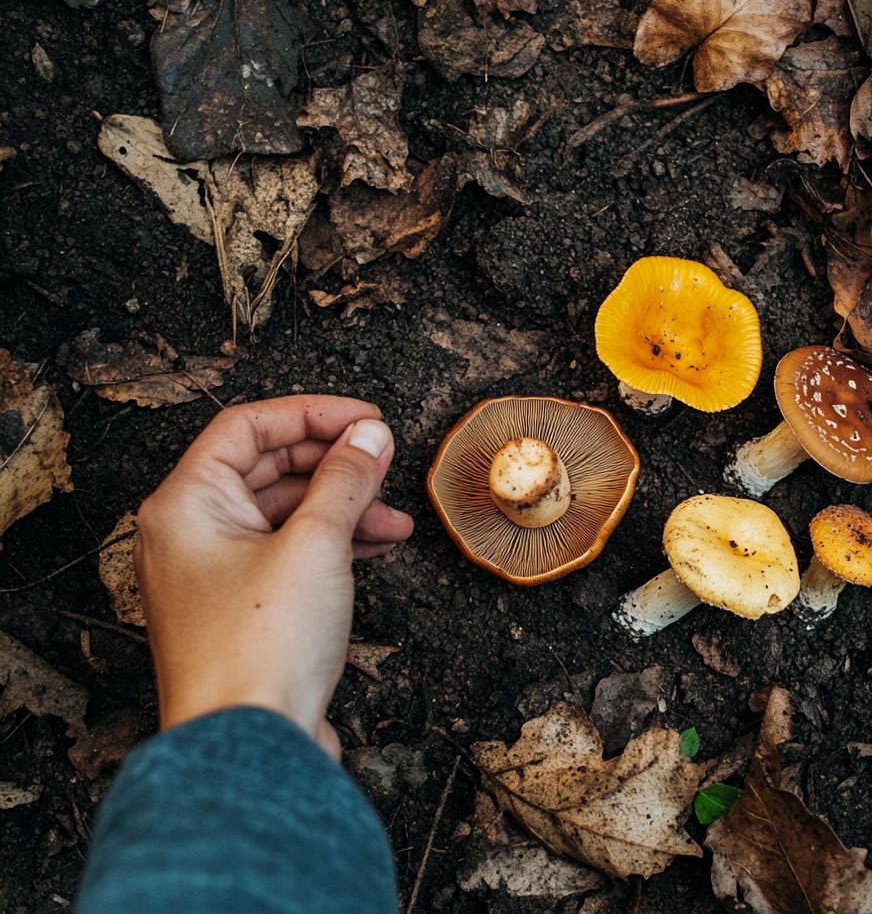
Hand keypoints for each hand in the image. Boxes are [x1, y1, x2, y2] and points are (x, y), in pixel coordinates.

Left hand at [134, 396, 413, 756]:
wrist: (250, 749)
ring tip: (395, 515)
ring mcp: (215, 576)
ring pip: (284, 514)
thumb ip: (346, 480)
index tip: (367, 419)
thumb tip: (370, 434)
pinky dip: (334, 544)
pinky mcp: (243, 611)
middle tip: (384, 459)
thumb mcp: (316, 545)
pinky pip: (290, 554)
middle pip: (266, 469)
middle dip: (334, 463)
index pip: (247, 427)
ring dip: (343, 507)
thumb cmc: (260, 650)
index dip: (312, 414)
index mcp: (185, 505)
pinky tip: (378, 546)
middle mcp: (190, 535)